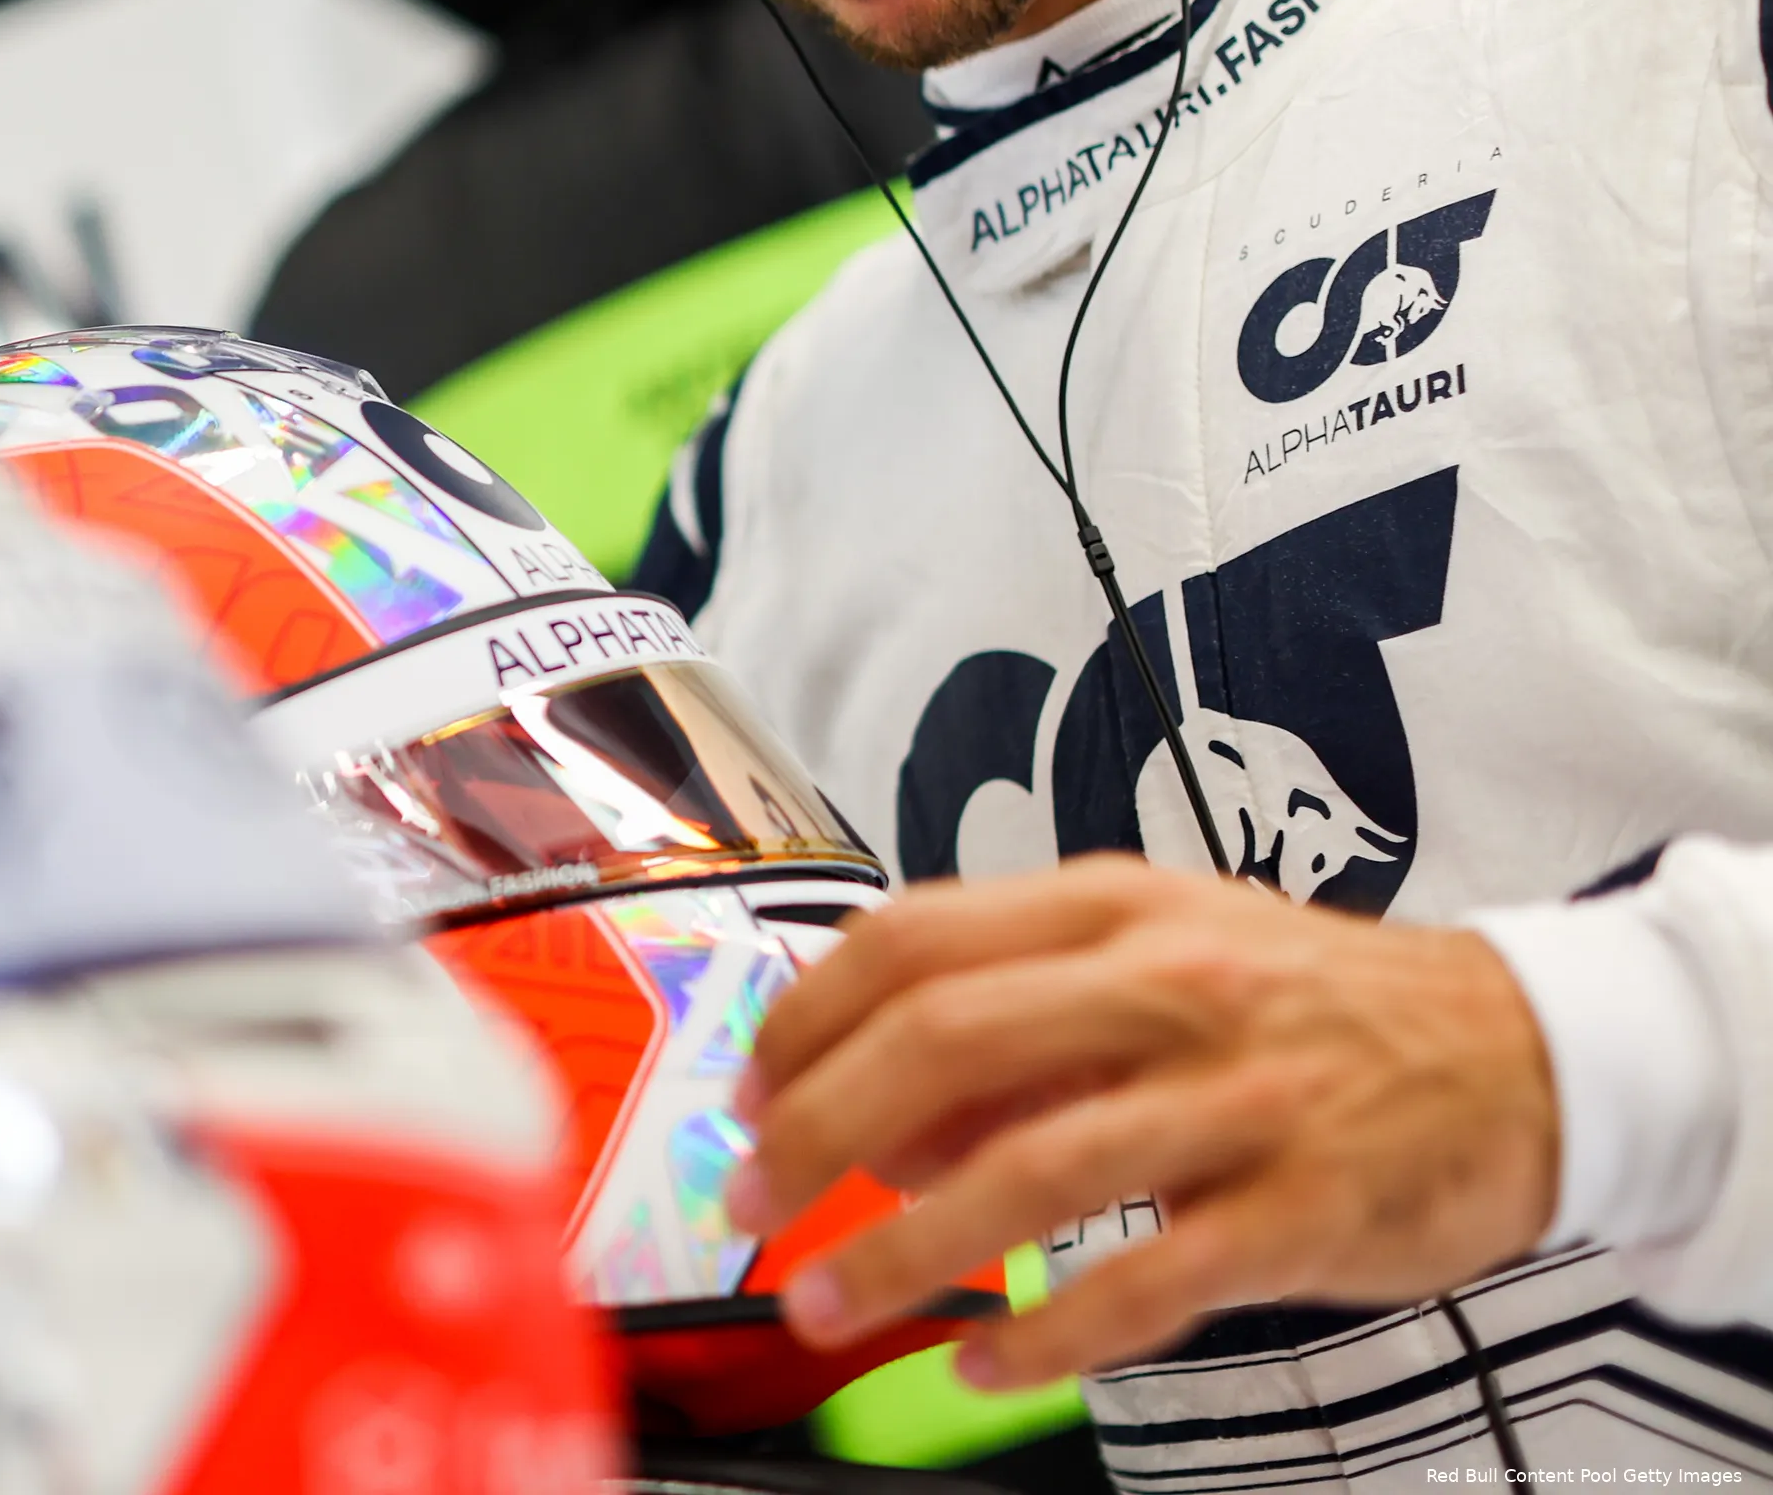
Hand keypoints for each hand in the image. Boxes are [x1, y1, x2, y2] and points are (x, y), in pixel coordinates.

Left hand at [723, 854, 1558, 1388]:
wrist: (1524, 1049)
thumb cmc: (1306, 1006)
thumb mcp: (1153, 958)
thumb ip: (1012, 1026)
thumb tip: (871, 1116)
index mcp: (1111, 906)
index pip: (910, 941)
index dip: (803, 1021)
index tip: (744, 1095)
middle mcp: (1167, 983)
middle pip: (945, 1041)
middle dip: (816, 1130)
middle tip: (750, 1204)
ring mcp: (1238, 1095)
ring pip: (1032, 1169)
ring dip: (905, 1248)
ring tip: (828, 1301)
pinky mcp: (1303, 1205)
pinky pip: (1150, 1279)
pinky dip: (1051, 1331)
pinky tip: (986, 1362)